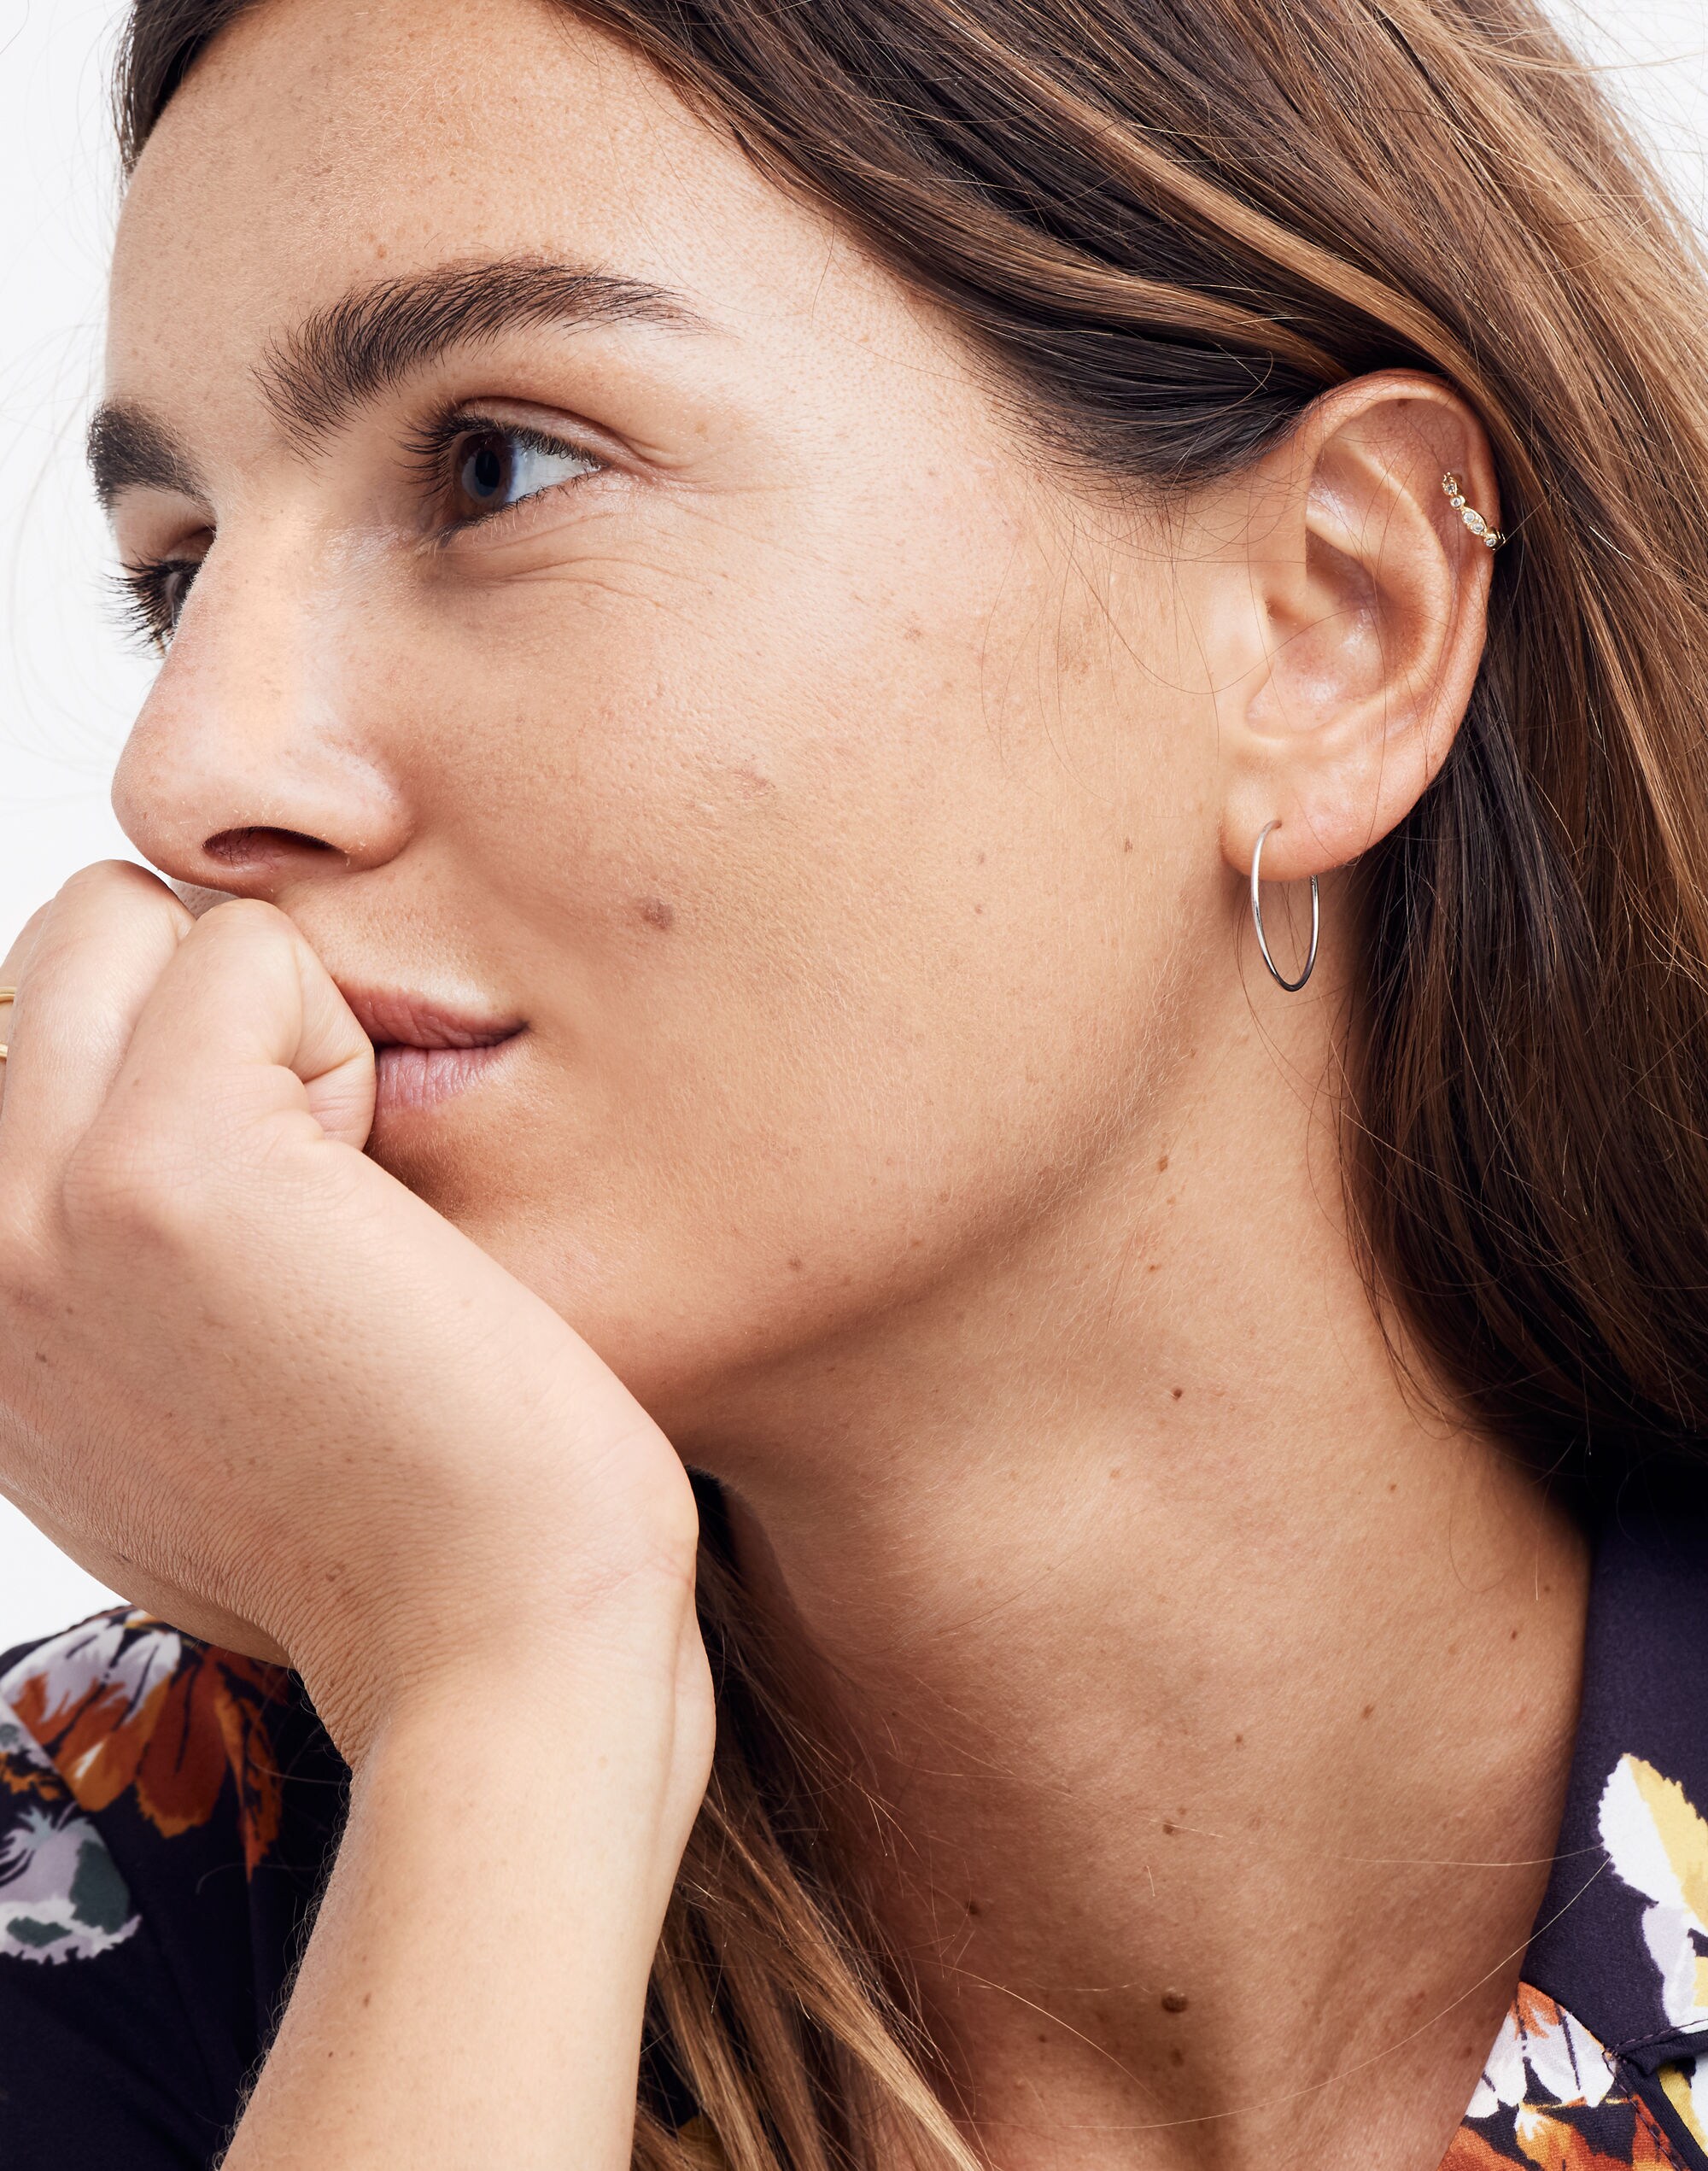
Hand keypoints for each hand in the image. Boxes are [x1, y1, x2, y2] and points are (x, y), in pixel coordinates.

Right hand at [0, 863, 709, 1797]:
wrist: (493, 1642)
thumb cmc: (392, 1517)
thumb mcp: (166, 1403)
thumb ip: (87, 1266)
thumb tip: (100, 1120)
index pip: (11, 1037)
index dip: (157, 1071)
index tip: (260, 1237)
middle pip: (57, 951)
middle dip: (206, 1020)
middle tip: (307, 1196)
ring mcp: (29, 1209)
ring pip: (127, 920)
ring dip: (268, 1022)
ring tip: (336, 1199)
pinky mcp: (157, 1166)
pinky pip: (247, 951)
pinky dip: (343, 1043)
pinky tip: (379, 1205)